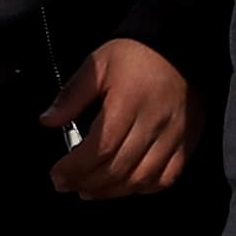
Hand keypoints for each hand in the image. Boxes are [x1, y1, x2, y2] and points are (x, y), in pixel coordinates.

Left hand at [39, 37, 196, 200]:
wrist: (180, 44)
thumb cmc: (134, 54)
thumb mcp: (98, 64)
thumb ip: (72, 95)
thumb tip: (47, 121)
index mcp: (126, 105)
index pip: (101, 148)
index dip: (76, 168)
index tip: (57, 175)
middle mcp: (152, 125)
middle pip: (119, 168)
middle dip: (88, 183)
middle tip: (67, 186)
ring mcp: (173, 137)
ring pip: (142, 178)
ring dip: (113, 191)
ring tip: (90, 191)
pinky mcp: (188, 142)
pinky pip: (168, 177)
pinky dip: (145, 187)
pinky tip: (127, 186)